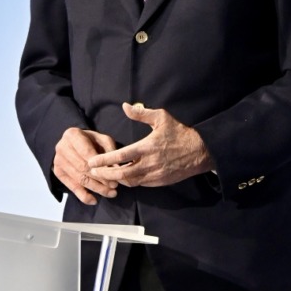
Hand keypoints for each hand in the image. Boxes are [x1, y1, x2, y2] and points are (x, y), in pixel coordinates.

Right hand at [53, 127, 118, 205]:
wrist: (72, 143)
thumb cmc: (90, 140)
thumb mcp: (101, 138)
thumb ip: (109, 150)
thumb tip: (116, 168)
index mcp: (72, 135)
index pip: (87, 153)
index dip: (100, 165)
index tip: (114, 175)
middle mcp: (62, 147)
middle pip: (83, 168)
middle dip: (100, 179)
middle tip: (114, 186)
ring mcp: (58, 161)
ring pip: (79, 179)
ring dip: (96, 188)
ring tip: (111, 193)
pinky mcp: (58, 173)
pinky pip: (72, 187)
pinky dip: (83, 196)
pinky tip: (94, 201)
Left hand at [88, 103, 212, 187]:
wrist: (199, 151)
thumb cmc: (179, 132)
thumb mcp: (161, 118)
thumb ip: (141, 114)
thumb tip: (124, 106)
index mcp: (147, 147)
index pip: (120, 156)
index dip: (104, 160)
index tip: (91, 162)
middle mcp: (149, 163)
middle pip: (121, 174)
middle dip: (104, 174)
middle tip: (92, 172)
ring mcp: (154, 175)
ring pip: (130, 181)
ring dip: (116, 179)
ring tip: (105, 174)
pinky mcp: (159, 182)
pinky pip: (140, 184)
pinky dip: (130, 181)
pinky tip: (123, 177)